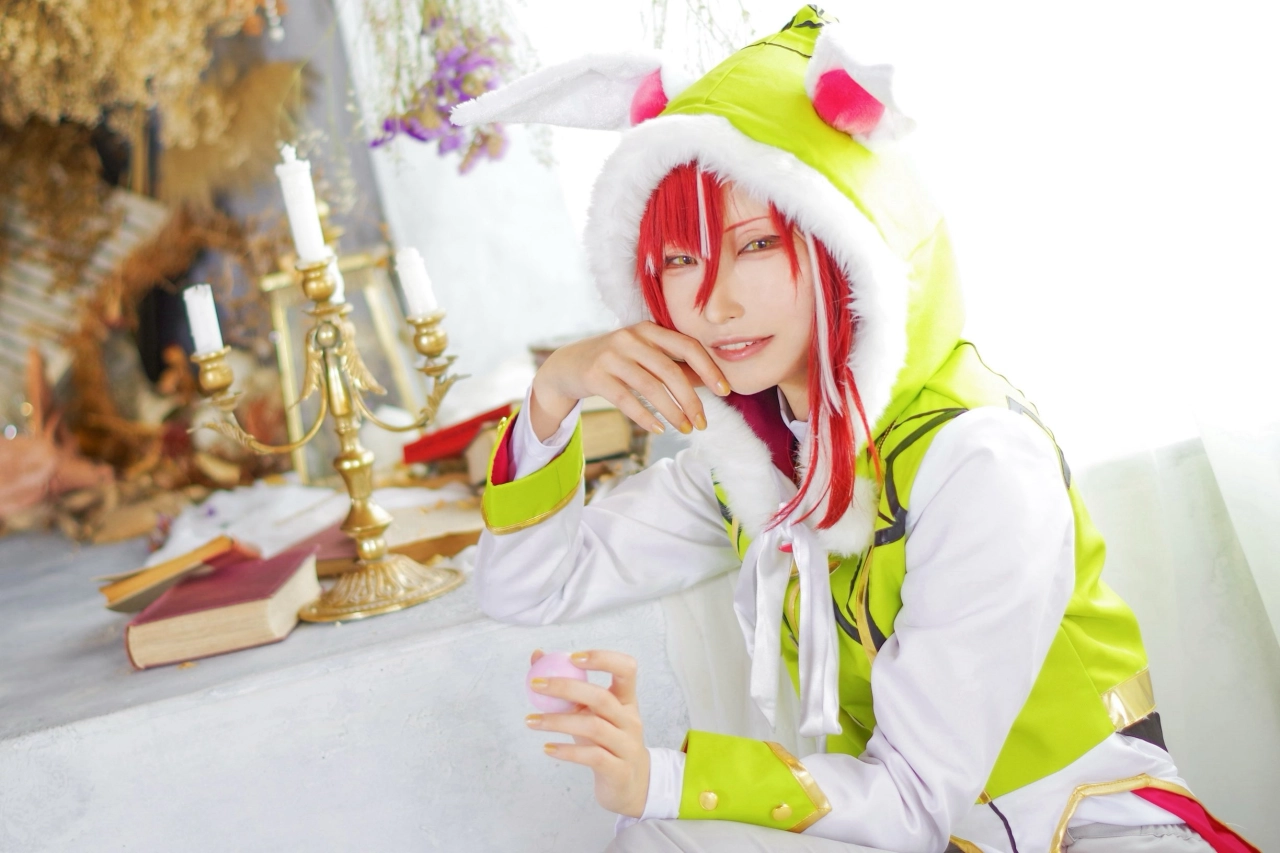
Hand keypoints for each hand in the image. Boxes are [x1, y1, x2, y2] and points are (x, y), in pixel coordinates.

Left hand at [526, 649, 649, 817]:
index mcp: (626, 700)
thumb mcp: (589, 713)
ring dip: (557, 721)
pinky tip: (547, 748)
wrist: (629, 785)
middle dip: (566, 687)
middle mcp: (630, 720)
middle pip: (601, 697)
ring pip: (593, 727)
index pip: (626, 669)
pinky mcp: (620, 770)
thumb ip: (567, 687)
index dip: (602, 659)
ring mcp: (627, 746)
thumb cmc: (605, 742)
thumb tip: (537, 656)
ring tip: (530, 721)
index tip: (572, 657)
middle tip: (535, 685)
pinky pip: (593, 756)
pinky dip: (567, 751)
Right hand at [528, 322, 729, 441]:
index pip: (687, 346)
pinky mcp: (595, 376)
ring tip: (686, 429)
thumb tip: (710, 383)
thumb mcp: (644, 355)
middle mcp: (630, 338)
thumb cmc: (616, 362)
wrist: (568, 365)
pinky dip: (646, 417)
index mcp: (649, 329)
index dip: (709, 369)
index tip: (724, 391)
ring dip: (673, 413)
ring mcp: (611, 356)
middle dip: (692, 400)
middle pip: (671, 371)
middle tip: (703, 423)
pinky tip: (659, 429)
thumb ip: (673, 365)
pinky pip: (626, 400)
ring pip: (651, 388)